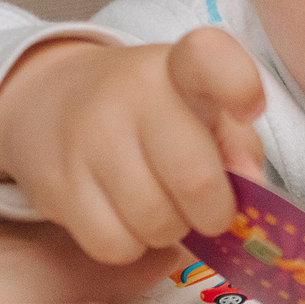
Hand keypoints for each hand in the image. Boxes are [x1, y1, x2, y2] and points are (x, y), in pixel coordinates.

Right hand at [0, 27, 268, 262]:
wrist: (52, 99)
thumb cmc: (154, 112)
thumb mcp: (203, 105)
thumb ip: (239, 142)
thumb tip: (252, 190)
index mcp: (179, 64)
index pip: (210, 57)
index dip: (240, 86)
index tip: (248, 108)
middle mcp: (131, 93)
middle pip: (195, 178)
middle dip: (215, 213)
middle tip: (209, 210)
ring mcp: (89, 138)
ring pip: (155, 222)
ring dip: (171, 232)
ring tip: (164, 210)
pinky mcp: (57, 184)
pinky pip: (114, 245)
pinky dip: (131, 246)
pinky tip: (128, 221)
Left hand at [0, 223, 173, 303]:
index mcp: (44, 263)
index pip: (142, 252)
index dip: (189, 263)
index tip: (238, 280)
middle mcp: (10, 252)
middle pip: (104, 256)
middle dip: (153, 274)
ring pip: (58, 270)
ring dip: (101, 289)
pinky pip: (14, 286)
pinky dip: (48, 302)